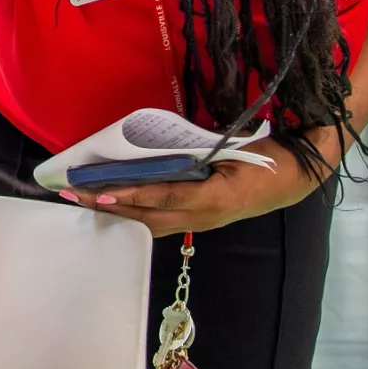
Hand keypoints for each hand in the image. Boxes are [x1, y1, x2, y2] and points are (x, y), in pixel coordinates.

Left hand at [58, 138, 327, 236]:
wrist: (293, 179)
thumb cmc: (266, 158)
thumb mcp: (235, 149)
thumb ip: (200, 149)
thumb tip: (159, 145)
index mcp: (216, 196)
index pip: (165, 197)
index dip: (133, 195)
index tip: (102, 192)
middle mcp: (204, 216)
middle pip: (148, 216)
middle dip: (110, 206)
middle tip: (74, 194)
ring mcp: (201, 222)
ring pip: (150, 223)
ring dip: (116, 211)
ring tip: (82, 200)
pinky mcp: (198, 220)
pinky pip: (159, 221)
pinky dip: (132, 213)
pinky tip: (110, 205)